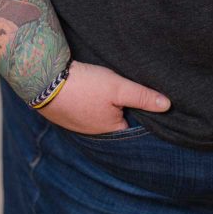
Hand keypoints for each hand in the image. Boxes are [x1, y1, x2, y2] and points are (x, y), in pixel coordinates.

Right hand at [34, 60, 171, 133]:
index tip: (144, 96)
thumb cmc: (85, 86)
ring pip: (98, 112)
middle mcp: (94, 131)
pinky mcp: (65, 111)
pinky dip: (87, 99)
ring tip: (106, 86)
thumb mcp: (118, 88)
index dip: (138, 108)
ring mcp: (77, 123)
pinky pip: (83, 107)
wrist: (44, 81)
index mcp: (110, 129)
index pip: (132, 121)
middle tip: (124, 88)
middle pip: (114, 116)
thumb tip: (168, 105)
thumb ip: (142, 96)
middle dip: (120, 105)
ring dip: (102, 102)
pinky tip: (88, 88)